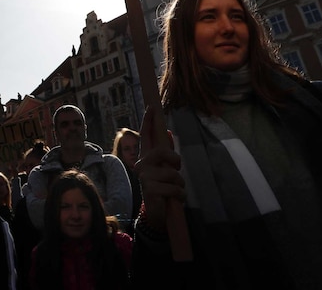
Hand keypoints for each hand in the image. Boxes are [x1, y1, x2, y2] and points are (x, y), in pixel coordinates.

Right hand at [135, 106, 185, 231]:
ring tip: (174, 191)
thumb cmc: (162, 189)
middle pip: (163, 152)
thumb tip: (166, 132)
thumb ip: (165, 153)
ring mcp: (145, 177)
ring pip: (173, 174)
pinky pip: (175, 188)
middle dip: (175, 161)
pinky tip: (174, 200)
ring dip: (180, 185)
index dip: (148, 121)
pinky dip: (180, 196)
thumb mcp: (164, 170)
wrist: (157, 214)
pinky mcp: (150, 190)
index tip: (151, 107)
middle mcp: (141, 165)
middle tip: (176, 170)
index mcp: (145, 158)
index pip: (146, 136)